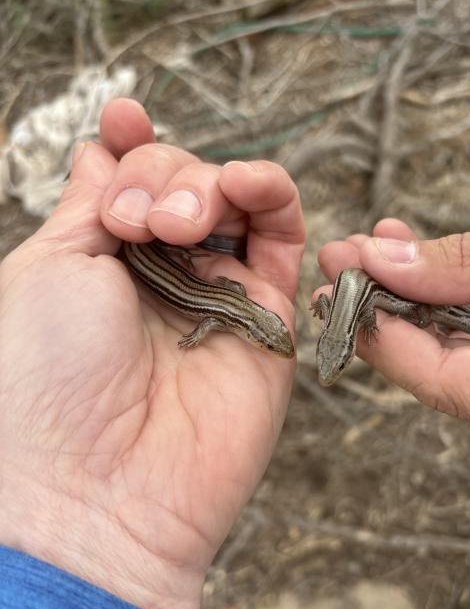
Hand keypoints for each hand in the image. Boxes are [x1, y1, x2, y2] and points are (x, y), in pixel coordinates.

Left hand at [0, 99, 303, 608]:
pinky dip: (272, 194)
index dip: (132, 143)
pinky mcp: (269, 321)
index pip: (131, 182)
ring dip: (209, 181)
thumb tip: (111, 142)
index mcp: (100, 266)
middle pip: (183, 181)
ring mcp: (217, 298)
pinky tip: (245, 183)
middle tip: (136, 222)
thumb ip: (92, 202)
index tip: (122, 116)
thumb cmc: (44, 382)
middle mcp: (160, 279)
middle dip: (161, 173)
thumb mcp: (48, 266)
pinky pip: (286, 240)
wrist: (94, 492)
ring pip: (235, 201)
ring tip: (175, 220)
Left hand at [317, 195, 469, 476]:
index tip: (338, 281)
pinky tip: (427, 266)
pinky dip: (462, 306)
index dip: (385, 333)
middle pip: (452, 375)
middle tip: (342, 255)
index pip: (451, 385)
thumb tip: (386, 261)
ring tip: (372, 248)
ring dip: (421, 303)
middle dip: (392, 310)